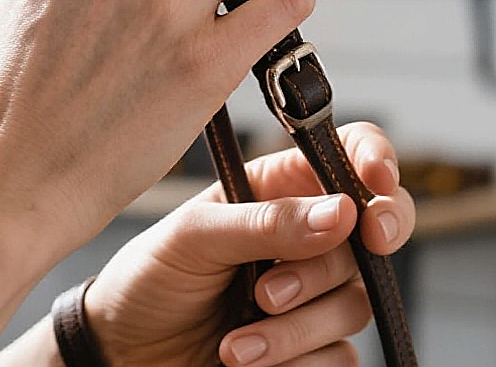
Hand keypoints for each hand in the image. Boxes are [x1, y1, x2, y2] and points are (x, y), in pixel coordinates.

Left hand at [85, 123, 414, 366]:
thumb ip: (267, 223)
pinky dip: (296, 362)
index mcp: (279, 187)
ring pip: (353, 302)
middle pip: (368, 234)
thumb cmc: (152, 274)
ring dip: (295, 326)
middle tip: (272, 292)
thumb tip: (341, 212)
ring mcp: (312, 291)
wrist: (124, 349)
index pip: (349, 155)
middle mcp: (305, 232)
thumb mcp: (197, 235)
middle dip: (327, 267)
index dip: (375, 160)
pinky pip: (340, 356)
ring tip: (236, 339)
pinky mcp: (311, 346)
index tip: (375, 187)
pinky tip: (246, 358)